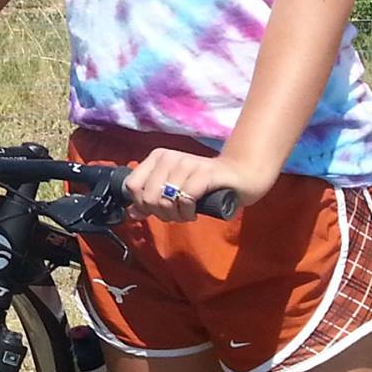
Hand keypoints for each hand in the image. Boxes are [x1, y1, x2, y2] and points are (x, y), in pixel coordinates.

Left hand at [124, 147, 266, 222]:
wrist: (239, 176)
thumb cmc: (203, 186)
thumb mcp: (172, 192)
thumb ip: (150, 200)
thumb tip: (131, 213)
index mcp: (157, 157)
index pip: (132, 186)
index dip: (141, 204)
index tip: (156, 210)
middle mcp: (169, 157)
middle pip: (148, 197)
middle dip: (161, 213)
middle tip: (176, 214)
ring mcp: (187, 163)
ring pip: (165, 200)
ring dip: (176, 215)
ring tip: (187, 213)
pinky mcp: (205, 172)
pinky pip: (186, 198)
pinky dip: (188, 211)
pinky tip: (194, 211)